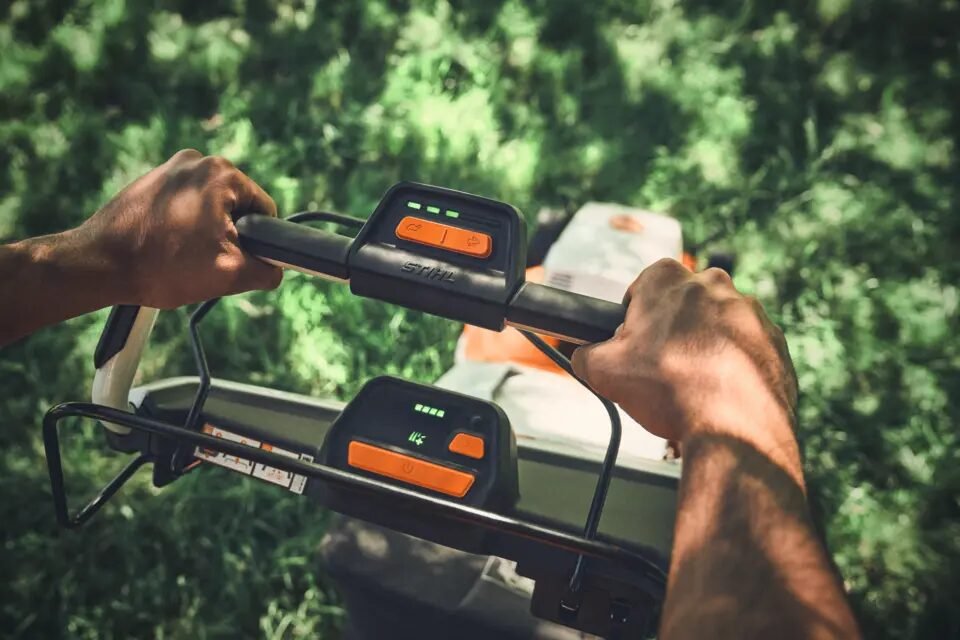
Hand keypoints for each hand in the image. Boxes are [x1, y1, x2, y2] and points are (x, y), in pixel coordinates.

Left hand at [73, 149, 281, 308]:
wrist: (99, 265)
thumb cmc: (163, 266)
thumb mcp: (230, 274)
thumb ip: (267, 269)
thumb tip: (276, 268)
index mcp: (222, 173)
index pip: (264, 210)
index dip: (258, 241)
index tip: (235, 259)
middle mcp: (197, 160)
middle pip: (237, 207)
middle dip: (229, 236)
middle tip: (205, 261)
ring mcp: (169, 168)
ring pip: (211, 208)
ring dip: (205, 233)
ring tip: (182, 256)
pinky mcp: (150, 181)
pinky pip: (185, 205)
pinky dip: (183, 227)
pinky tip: (165, 247)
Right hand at [572, 259, 797, 447]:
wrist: (735, 426)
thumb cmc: (670, 390)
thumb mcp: (603, 371)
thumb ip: (586, 355)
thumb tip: (585, 357)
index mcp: (668, 280)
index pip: (643, 284)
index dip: (634, 315)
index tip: (634, 342)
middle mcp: (713, 285)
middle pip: (683, 303)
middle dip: (672, 329)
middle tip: (660, 366)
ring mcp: (749, 312)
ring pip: (718, 325)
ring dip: (705, 347)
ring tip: (692, 386)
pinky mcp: (774, 341)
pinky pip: (747, 349)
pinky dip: (734, 366)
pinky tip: (721, 394)